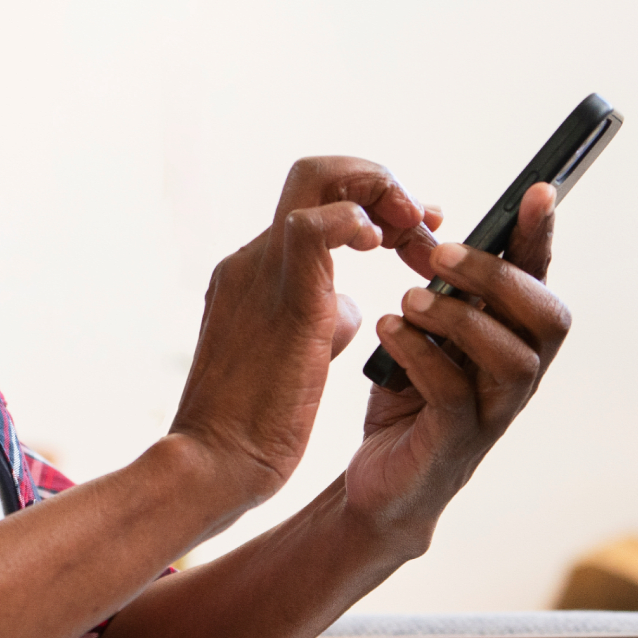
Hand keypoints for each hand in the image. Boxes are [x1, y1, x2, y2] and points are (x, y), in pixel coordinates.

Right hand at [169, 158, 437, 510]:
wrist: (215, 462)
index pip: (315, 203)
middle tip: (422, 221)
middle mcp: (252, 258)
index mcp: (254, 272)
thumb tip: (352, 308)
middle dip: (380, 183)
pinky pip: (314, 226)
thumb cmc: (255, 424)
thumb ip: (322, 319)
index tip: (413, 229)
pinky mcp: (283, 296)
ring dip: (381, 194)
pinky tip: (384, 247)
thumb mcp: (298, 358)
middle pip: (316, 174)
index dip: (371, 203)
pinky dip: (357, 221)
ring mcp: (261, 270)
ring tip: (416, 232)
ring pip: (318, 180)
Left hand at [343, 183, 571, 549]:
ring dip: (458, 317)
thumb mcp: (428, 334)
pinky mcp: (457, 443)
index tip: (538, 191)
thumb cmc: (410, 400)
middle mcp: (518, 375)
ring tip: (407, 298)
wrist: (381, 483)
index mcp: (513, 338)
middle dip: (497, 277)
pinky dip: (422, 355)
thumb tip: (432, 230)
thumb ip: (442, 292)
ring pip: (511, 357)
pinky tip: (389, 332)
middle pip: (548, 317)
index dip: (542, 237)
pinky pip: (455, 393)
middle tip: (439, 253)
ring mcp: (494, 412)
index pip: (540, 279)